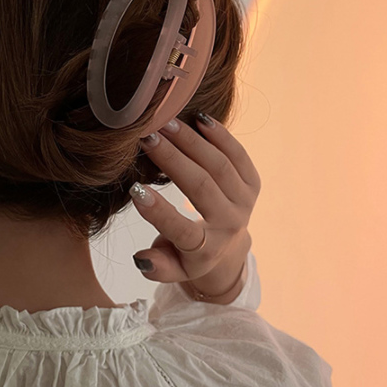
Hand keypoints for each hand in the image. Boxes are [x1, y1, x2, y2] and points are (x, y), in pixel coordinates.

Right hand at [130, 112, 260, 298]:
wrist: (226, 248)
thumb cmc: (188, 255)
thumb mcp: (171, 268)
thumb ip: (156, 266)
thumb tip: (141, 258)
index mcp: (205, 250)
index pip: (181, 231)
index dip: (158, 212)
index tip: (134, 188)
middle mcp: (230, 225)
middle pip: (202, 188)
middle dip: (172, 160)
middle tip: (147, 137)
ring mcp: (244, 202)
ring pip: (220, 166)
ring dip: (192, 142)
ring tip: (167, 123)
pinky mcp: (252, 184)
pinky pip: (239, 156)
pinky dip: (221, 136)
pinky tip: (199, 118)